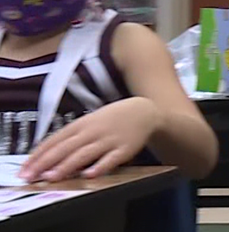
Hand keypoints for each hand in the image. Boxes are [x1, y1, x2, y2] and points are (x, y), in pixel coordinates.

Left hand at [21, 97, 159, 181]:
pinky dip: (100, 167)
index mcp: (82, 124)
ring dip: (67, 166)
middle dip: (46, 163)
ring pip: (84, 154)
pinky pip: (111, 159)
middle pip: (66, 148)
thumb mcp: (90, 121)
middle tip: (32, 176)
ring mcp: (109, 140)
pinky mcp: (125, 149)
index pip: (55, 140)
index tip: (25, 168)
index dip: (39, 155)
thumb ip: (72, 137)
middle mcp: (93, 131)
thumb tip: (49, 154)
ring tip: (53, 177)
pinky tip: (90, 174)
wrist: (144, 110)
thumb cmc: (113, 119)